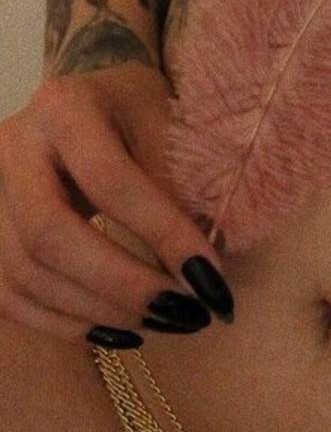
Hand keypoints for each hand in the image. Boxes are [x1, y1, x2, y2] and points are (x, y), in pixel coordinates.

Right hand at [0, 63, 232, 344]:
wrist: (83, 100)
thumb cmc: (131, 110)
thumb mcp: (163, 122)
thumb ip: (177, 183)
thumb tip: (201, 267)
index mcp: (65, 109)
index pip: (111, 181)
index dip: (162, 234)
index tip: (210, 280)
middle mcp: (12, 148)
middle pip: (48, 235)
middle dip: (120, 285)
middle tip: (181, 313)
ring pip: (23, 274)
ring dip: (96, 313)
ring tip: (159, 322)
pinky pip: (8, 296)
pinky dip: (63, 324)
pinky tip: (116, 331)